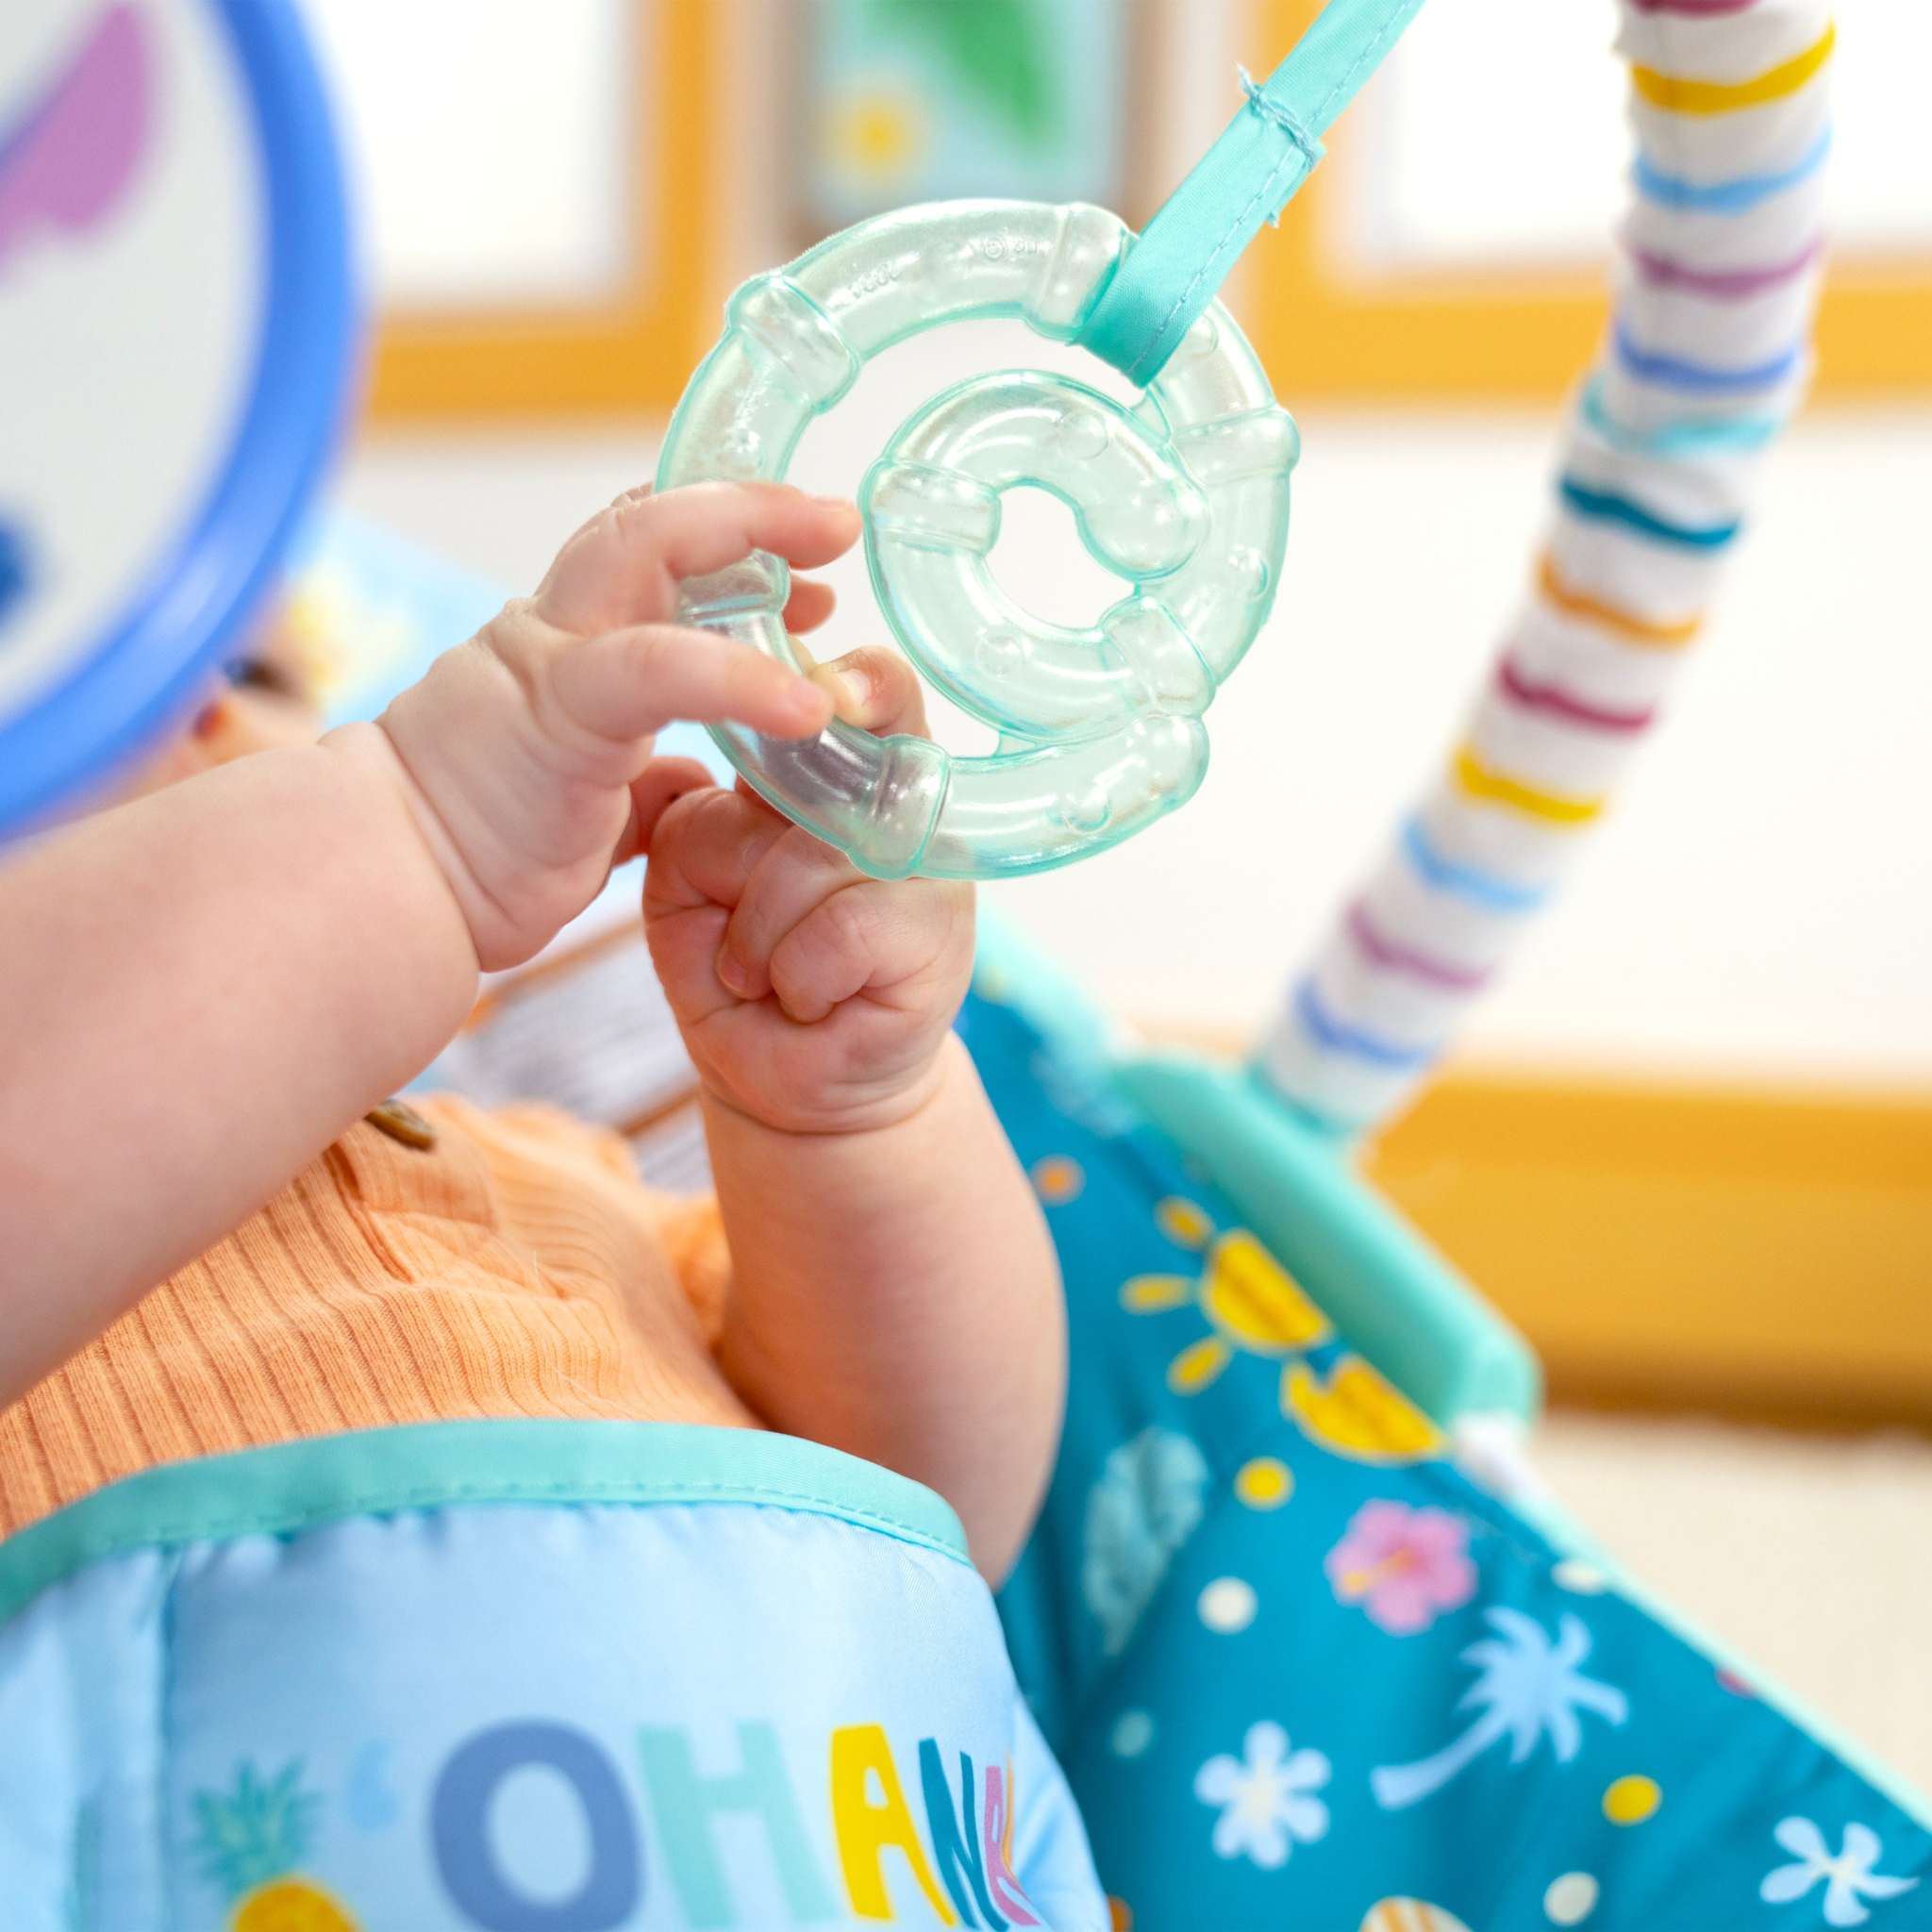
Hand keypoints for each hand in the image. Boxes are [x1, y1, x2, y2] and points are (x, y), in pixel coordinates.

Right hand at [377, 483, 854, 970]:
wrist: (381, 888)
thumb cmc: (471, 855)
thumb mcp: (580, 810)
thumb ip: (632, 781)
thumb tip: (683, 782)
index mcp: (560, 654)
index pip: (641, 557)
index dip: (723, 540)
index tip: (804, 572)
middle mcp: (550, 631)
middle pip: (649, 522)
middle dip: (749, 508)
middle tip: (834, 520)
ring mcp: (549, 659)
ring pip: (645, 547)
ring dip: (746, 531)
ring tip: (831, 538)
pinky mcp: (557, 711)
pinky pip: (658, 667)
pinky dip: (742, 675)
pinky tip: (809, 703)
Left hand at [642, 649, 974, 1135]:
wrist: (779, 1080)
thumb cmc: (736, 969)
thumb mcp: (690, 883)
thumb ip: (699, 820)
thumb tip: (714, 779)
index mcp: (843, 771)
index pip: (868, 691)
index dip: (851, 681)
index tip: (824, 689)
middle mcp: (901, 803)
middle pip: (815, 774)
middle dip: (740, 867)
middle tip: (737, 940)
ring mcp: (927, 864)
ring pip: (812, 857)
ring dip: (758, 938)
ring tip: (766, 978)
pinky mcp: (940, 931)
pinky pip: (835, 929)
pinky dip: (794, 977)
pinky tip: (808, 1000)